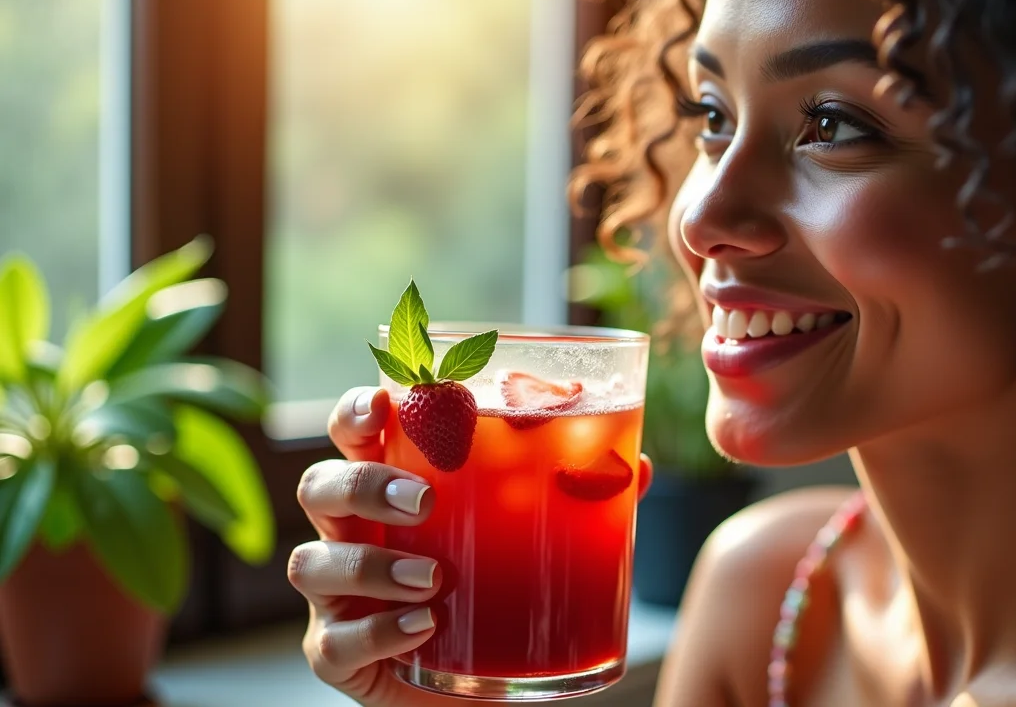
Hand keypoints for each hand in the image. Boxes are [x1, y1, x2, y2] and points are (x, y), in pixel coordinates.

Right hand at [290, 386, 652, 705]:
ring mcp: (336, 596)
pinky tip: (423, 627)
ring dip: (371, 566)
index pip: (354, 435)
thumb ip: (577, 500)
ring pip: (313, 563)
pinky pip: (336, 642)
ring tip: (433, 578)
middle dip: (363, 484)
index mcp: (391, 487)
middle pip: (320, 487)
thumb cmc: (493, 592)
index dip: (355, 412)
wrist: (475, 684)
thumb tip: (638, 466)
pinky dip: (379, 633)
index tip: (381, 402)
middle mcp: (352, 533)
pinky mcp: (338, 653)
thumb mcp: (532, 542)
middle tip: (422, 499)